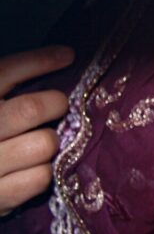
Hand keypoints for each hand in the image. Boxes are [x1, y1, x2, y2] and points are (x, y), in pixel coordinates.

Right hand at [0, 46, 73, 216]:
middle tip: (58, 104)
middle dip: (54, 103)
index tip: (67, 55)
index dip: (40, 60)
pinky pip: (40, 178)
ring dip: (49, 141)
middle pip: (30, 110)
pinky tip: (30, 167)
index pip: (5, 72)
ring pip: (44, 144)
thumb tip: (59, 57)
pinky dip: (42, 171)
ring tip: (38, 140)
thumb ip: (5, 85)